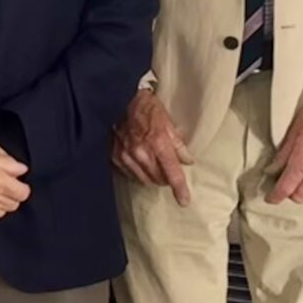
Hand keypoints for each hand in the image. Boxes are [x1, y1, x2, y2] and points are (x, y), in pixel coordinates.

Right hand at [110, 90, 192, 205]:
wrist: (121, 100)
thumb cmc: (147, 109)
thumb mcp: (169, 122)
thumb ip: (179, 144)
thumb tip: (187, 161)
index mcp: (159, 144)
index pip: (172, 174)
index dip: (180, 189)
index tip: (184, 201)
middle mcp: (142, 153)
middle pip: (159, 180)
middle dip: (166, 178)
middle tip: (167, 169)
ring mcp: (127, 156)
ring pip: (145, 180)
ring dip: (152, 177)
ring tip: (154, 165)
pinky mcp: (115, 157)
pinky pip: (130, 174)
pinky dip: (138, 172)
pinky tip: (140, 162)